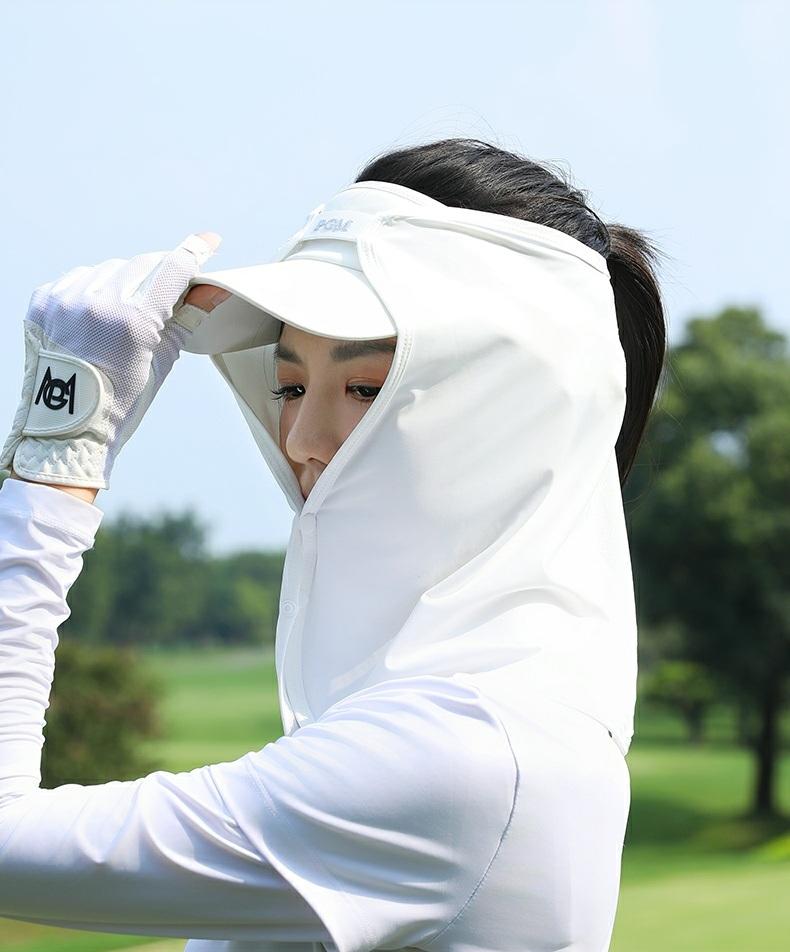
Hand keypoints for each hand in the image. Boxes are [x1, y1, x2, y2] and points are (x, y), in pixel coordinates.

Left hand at [0, 233, 224, 490]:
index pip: (171, 271)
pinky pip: (77, 278)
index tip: (208, 239)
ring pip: (109, 269)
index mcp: (132, 322)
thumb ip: (187, 318)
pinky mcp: (43, 302)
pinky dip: (92, 289)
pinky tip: (97, 313)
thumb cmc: (121, 401)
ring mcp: (65, 300)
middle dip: (159, 273)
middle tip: (166, 291)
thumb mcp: (161, 361)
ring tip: (125, 313)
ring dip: (124, 281)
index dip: (194, 252)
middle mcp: (97, 303)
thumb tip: (213, 289)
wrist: (67, 427)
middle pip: (141, 264)